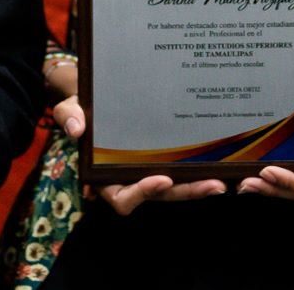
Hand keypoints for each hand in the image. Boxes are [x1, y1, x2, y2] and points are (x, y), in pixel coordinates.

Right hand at [44, 60, 225, 213]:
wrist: (98, 97)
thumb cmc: (82, 108)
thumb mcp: (70, 108)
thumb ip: (69, 116)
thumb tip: (76, 128)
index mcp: (106, 177)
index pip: (123, 197)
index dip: (142, 192)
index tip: (161, 179)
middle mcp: (131, 179)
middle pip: (162, 195)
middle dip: (187, 192)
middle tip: (213, 185)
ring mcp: (151, 170)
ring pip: (179, 187)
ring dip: (201, 186)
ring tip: (224, 180)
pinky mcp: (167, 159)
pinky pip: (185, 169)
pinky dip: (203, 169)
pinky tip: (224, 164)